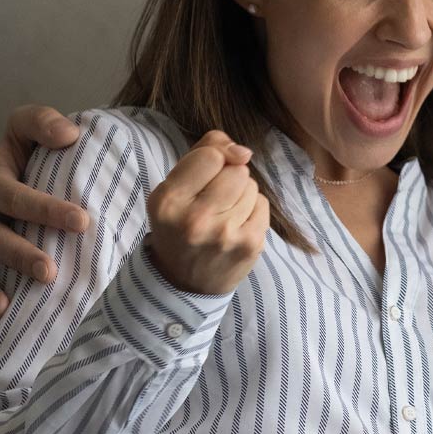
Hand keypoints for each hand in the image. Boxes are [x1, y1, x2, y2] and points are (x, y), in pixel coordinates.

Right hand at [0, 106, 87, 338]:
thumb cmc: (29, 152)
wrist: (11, 174)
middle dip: (22, 256)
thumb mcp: (29, 128)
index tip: (82, 221)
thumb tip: (69, 134)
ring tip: (7, 307)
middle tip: (51, 272)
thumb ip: (43, 123)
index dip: (46, 209)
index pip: (17, 197)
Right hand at [145, 131, 268, 295]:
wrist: (185, 283)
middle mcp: (195, 219)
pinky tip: (237, 224)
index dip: (216, 157)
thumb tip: (242, 150)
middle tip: (214, 199)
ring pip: (252, 186)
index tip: (210, 170)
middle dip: (229, 177)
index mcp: (169, 201)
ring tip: (224, 213)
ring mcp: (225, 234)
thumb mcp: (173, 189)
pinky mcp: (250, 244)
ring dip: (242, 194)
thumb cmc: (179, 226)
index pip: (210, 156)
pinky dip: (253, 209)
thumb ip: (202, 154)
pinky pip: (263, 204)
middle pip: (236, 170)